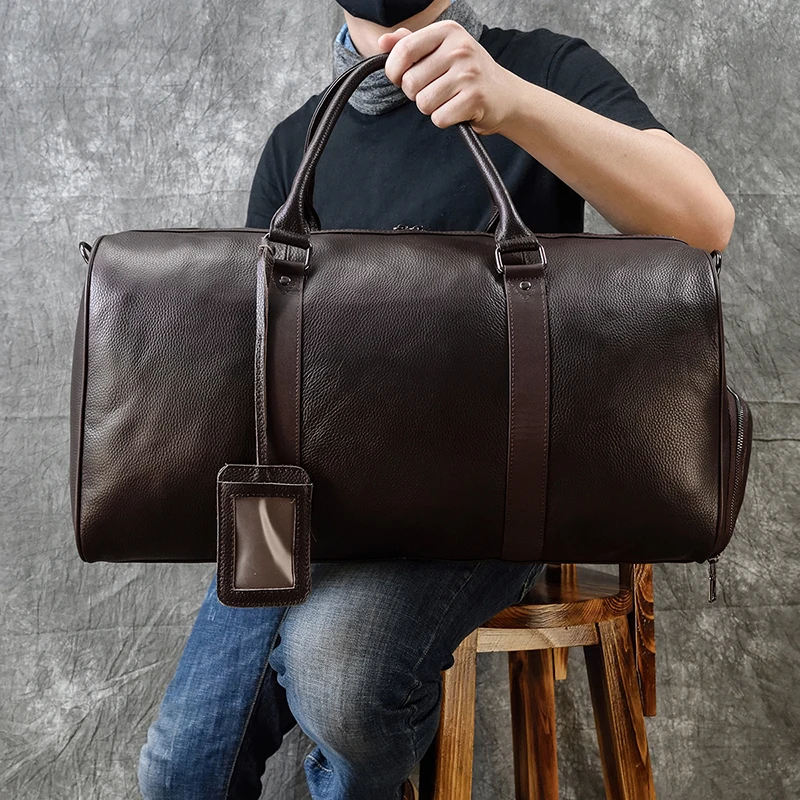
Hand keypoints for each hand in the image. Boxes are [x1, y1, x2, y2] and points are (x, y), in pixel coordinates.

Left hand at [378, 20, 518, 134]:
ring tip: (447, 99)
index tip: (399, 78)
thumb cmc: (468, 74)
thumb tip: (382, 42)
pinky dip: (444, 120)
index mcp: (448, 31)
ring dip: (430, 108)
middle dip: (415, 93)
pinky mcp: (474, 99)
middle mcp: (459, 49)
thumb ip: (411, 44)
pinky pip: (439, 118)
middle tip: (435, 90)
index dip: (393, 70)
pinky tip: (457, 110)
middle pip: (410, 82)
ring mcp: (468, 74)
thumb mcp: (442, 50)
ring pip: (423, 103)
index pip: (404, 50)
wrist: (506, 96)